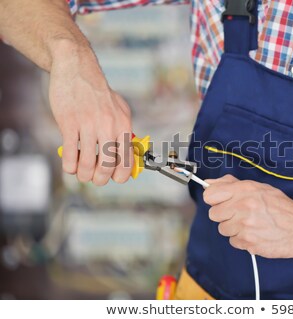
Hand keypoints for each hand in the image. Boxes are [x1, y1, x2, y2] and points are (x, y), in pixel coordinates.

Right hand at [49, 40, 132, 185]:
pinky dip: (69, 165)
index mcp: (123, 125)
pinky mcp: (69, 122)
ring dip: (83, 175)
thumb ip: (125, 131)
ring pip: (87, 163)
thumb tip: (128, 155)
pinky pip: (70, 153)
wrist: (77, 69)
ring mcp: (88, 124)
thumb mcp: (121, 109)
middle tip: (95, 179)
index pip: (127, 159)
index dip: (121, 175)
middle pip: (107, 165)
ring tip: (81, 174)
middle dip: (100, 179)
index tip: (115, 178)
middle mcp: (108, 126)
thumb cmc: (99, 93)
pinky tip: (70, 166)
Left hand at [203, 175, 292, 258]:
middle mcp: (243, 207)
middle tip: (240, 214)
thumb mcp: (259, 188)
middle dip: (225, 215)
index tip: (221, 201)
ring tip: (251, 224)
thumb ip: (231, 184)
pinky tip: (255, 234)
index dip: (215, 199)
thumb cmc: (282, 207)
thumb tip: (209, 184)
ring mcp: (245, 226)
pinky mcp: (249, 243)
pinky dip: (242, 239)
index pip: (210, 195)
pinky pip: (234, 242)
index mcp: (245, 190)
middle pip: (214, 214)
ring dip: (234, 228)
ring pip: (223, 229)